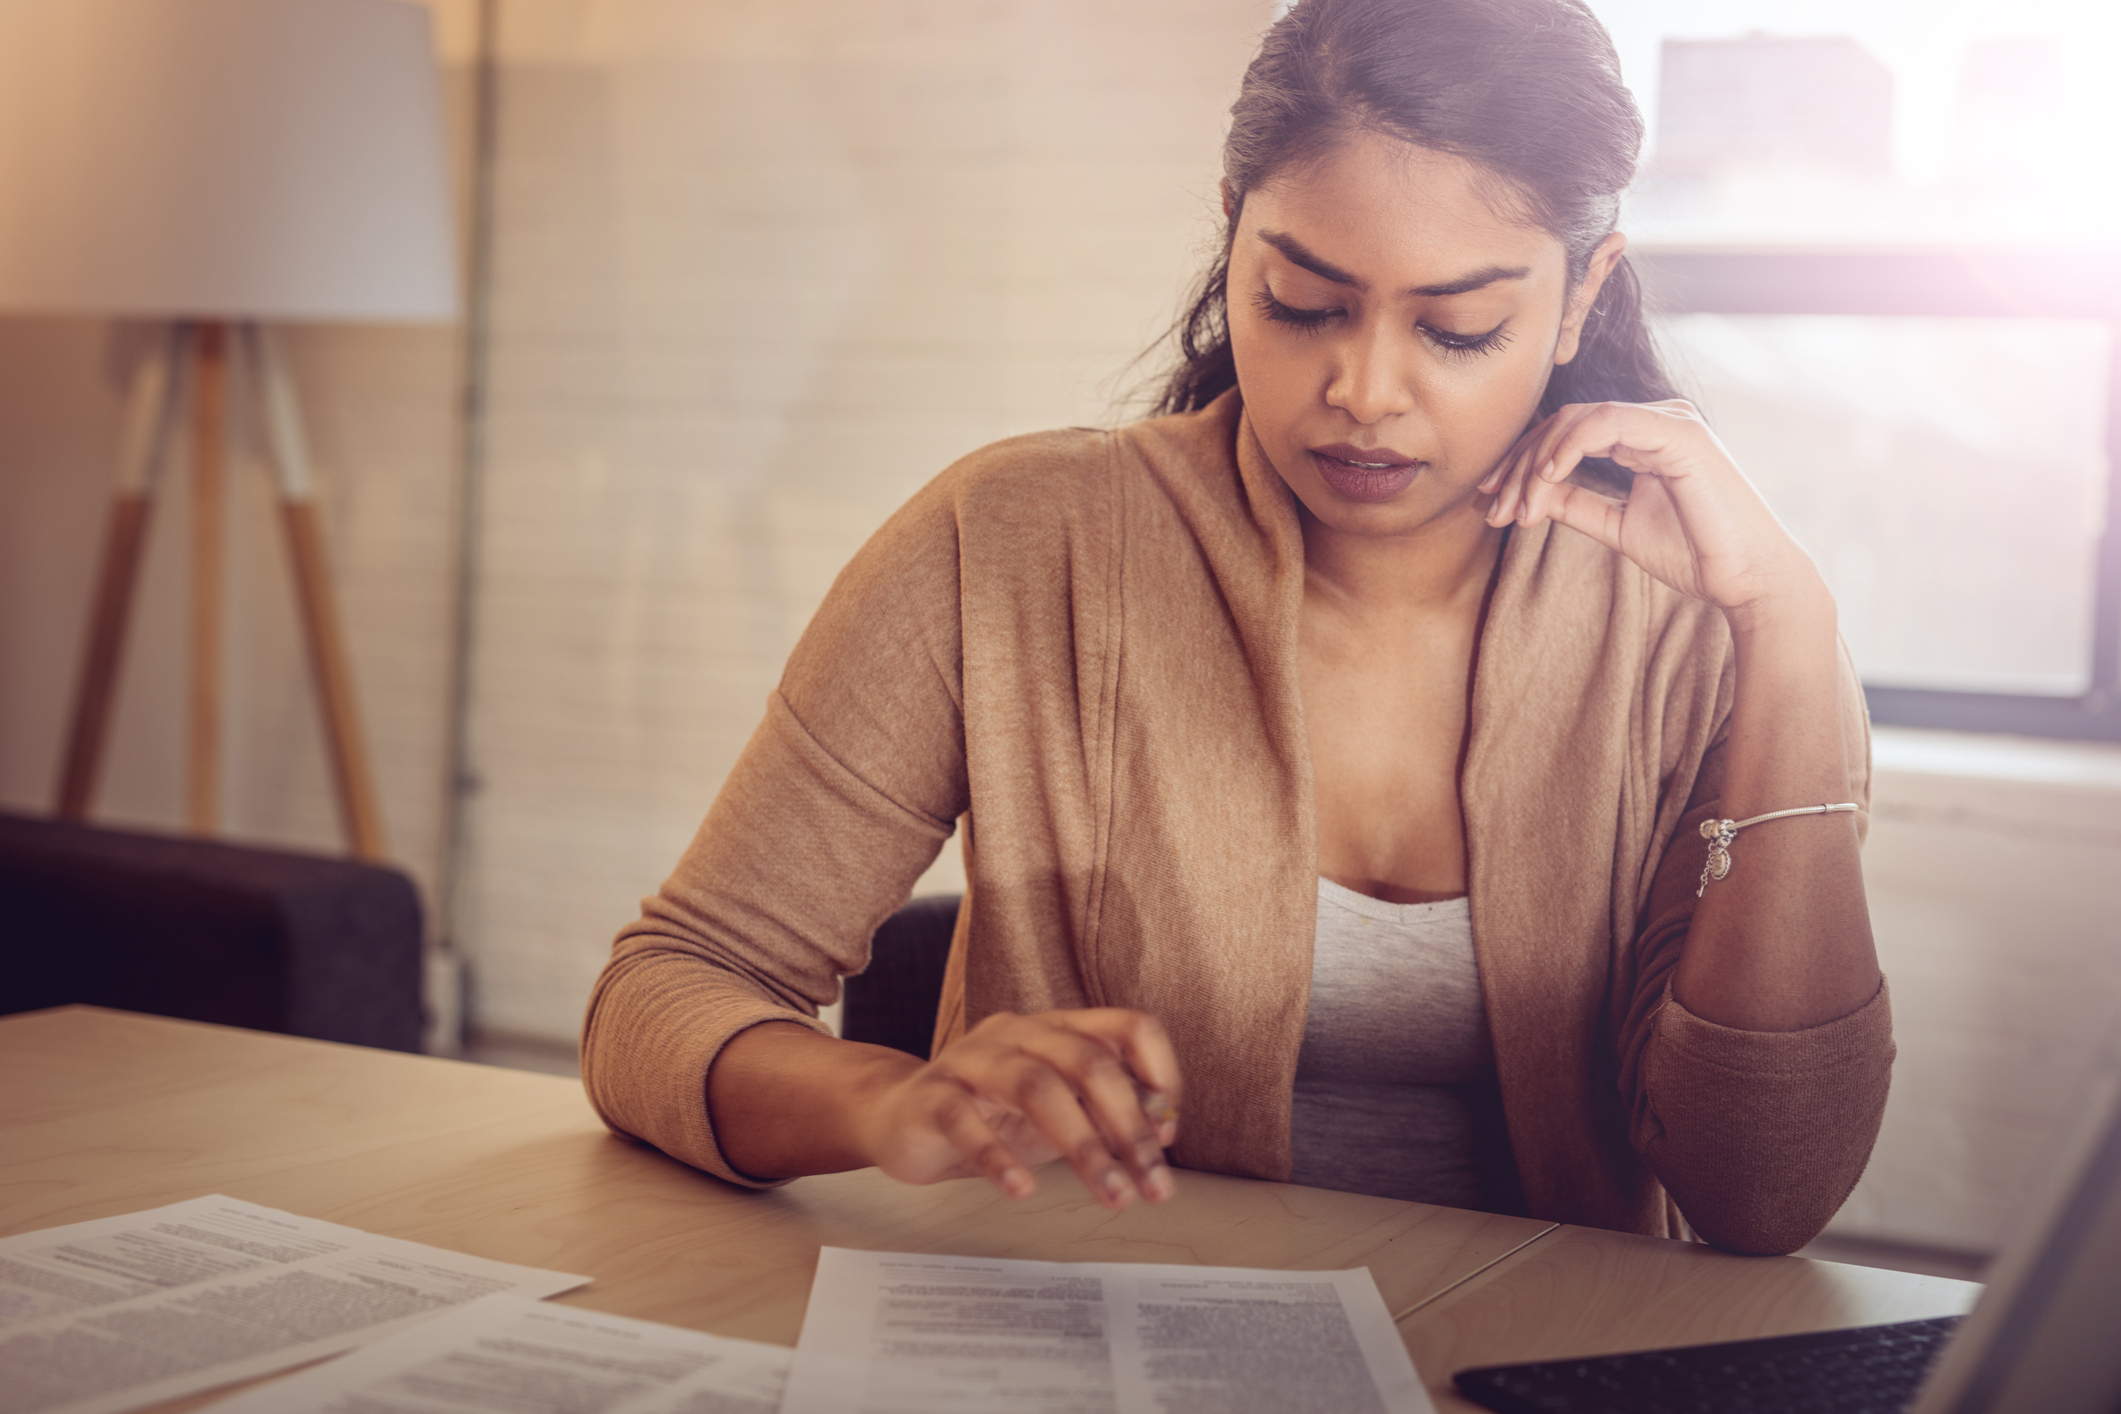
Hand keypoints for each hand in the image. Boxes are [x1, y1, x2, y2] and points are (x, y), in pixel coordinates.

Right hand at [854, 1008, 1182, 1209]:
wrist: (902, 1117)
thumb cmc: (993, 1114)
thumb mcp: (1060, 1110)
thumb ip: (1106, 1111)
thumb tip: (1163, 1131)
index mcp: (1059, 1029)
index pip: (1128, 1026)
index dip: (1161, 1073)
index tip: (1170, 1133)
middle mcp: (1019, 1033)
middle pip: (1088, 1062)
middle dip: (1129, 1127)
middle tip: (1153, 1184)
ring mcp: (971, 1060)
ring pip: (1035, 1086)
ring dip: (1082, 1145)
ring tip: (1110, 1194)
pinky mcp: (931, 1096)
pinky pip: (965, 1120)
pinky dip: (997, 1157)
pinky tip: (1021, 1189)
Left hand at [1479, 400, 1824, 619]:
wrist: (1748, 578)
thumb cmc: (1694, 553)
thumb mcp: (1618, 526)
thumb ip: (1577, 503)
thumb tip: (1531, 494)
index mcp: (1643, 438)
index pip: (1566, 435)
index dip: (1522, 465)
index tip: (1492, 504)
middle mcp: (1655, 420)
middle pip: (1563, 424)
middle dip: (1519, 466)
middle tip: (1494, 509)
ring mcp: (1668, 421)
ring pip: (1577, 420)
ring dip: (1536, 463)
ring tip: (1517, 506)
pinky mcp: (1679, 432)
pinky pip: (1609, 423)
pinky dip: (1569, 446)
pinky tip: (1547, 478)